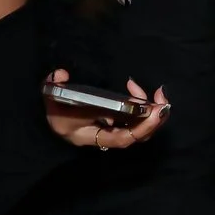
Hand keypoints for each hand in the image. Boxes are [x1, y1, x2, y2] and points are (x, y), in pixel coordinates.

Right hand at [44, 69, 169, 149]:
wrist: (56, 117)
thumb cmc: (56, 112)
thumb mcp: (52, 100)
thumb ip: (54, 86)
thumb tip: (60, 74)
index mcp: (92, 136)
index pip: (121, 139)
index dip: (141, 128)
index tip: (154, 112)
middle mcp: (107, 136)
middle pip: (138, 136)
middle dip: (155, 120)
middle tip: (163, 101)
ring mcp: (115, 129)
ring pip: (141, 127)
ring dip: (152, 111)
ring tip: (157, 92)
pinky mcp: (119, 120)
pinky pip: (136, 117)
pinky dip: (142, 104)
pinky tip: (133, 88)